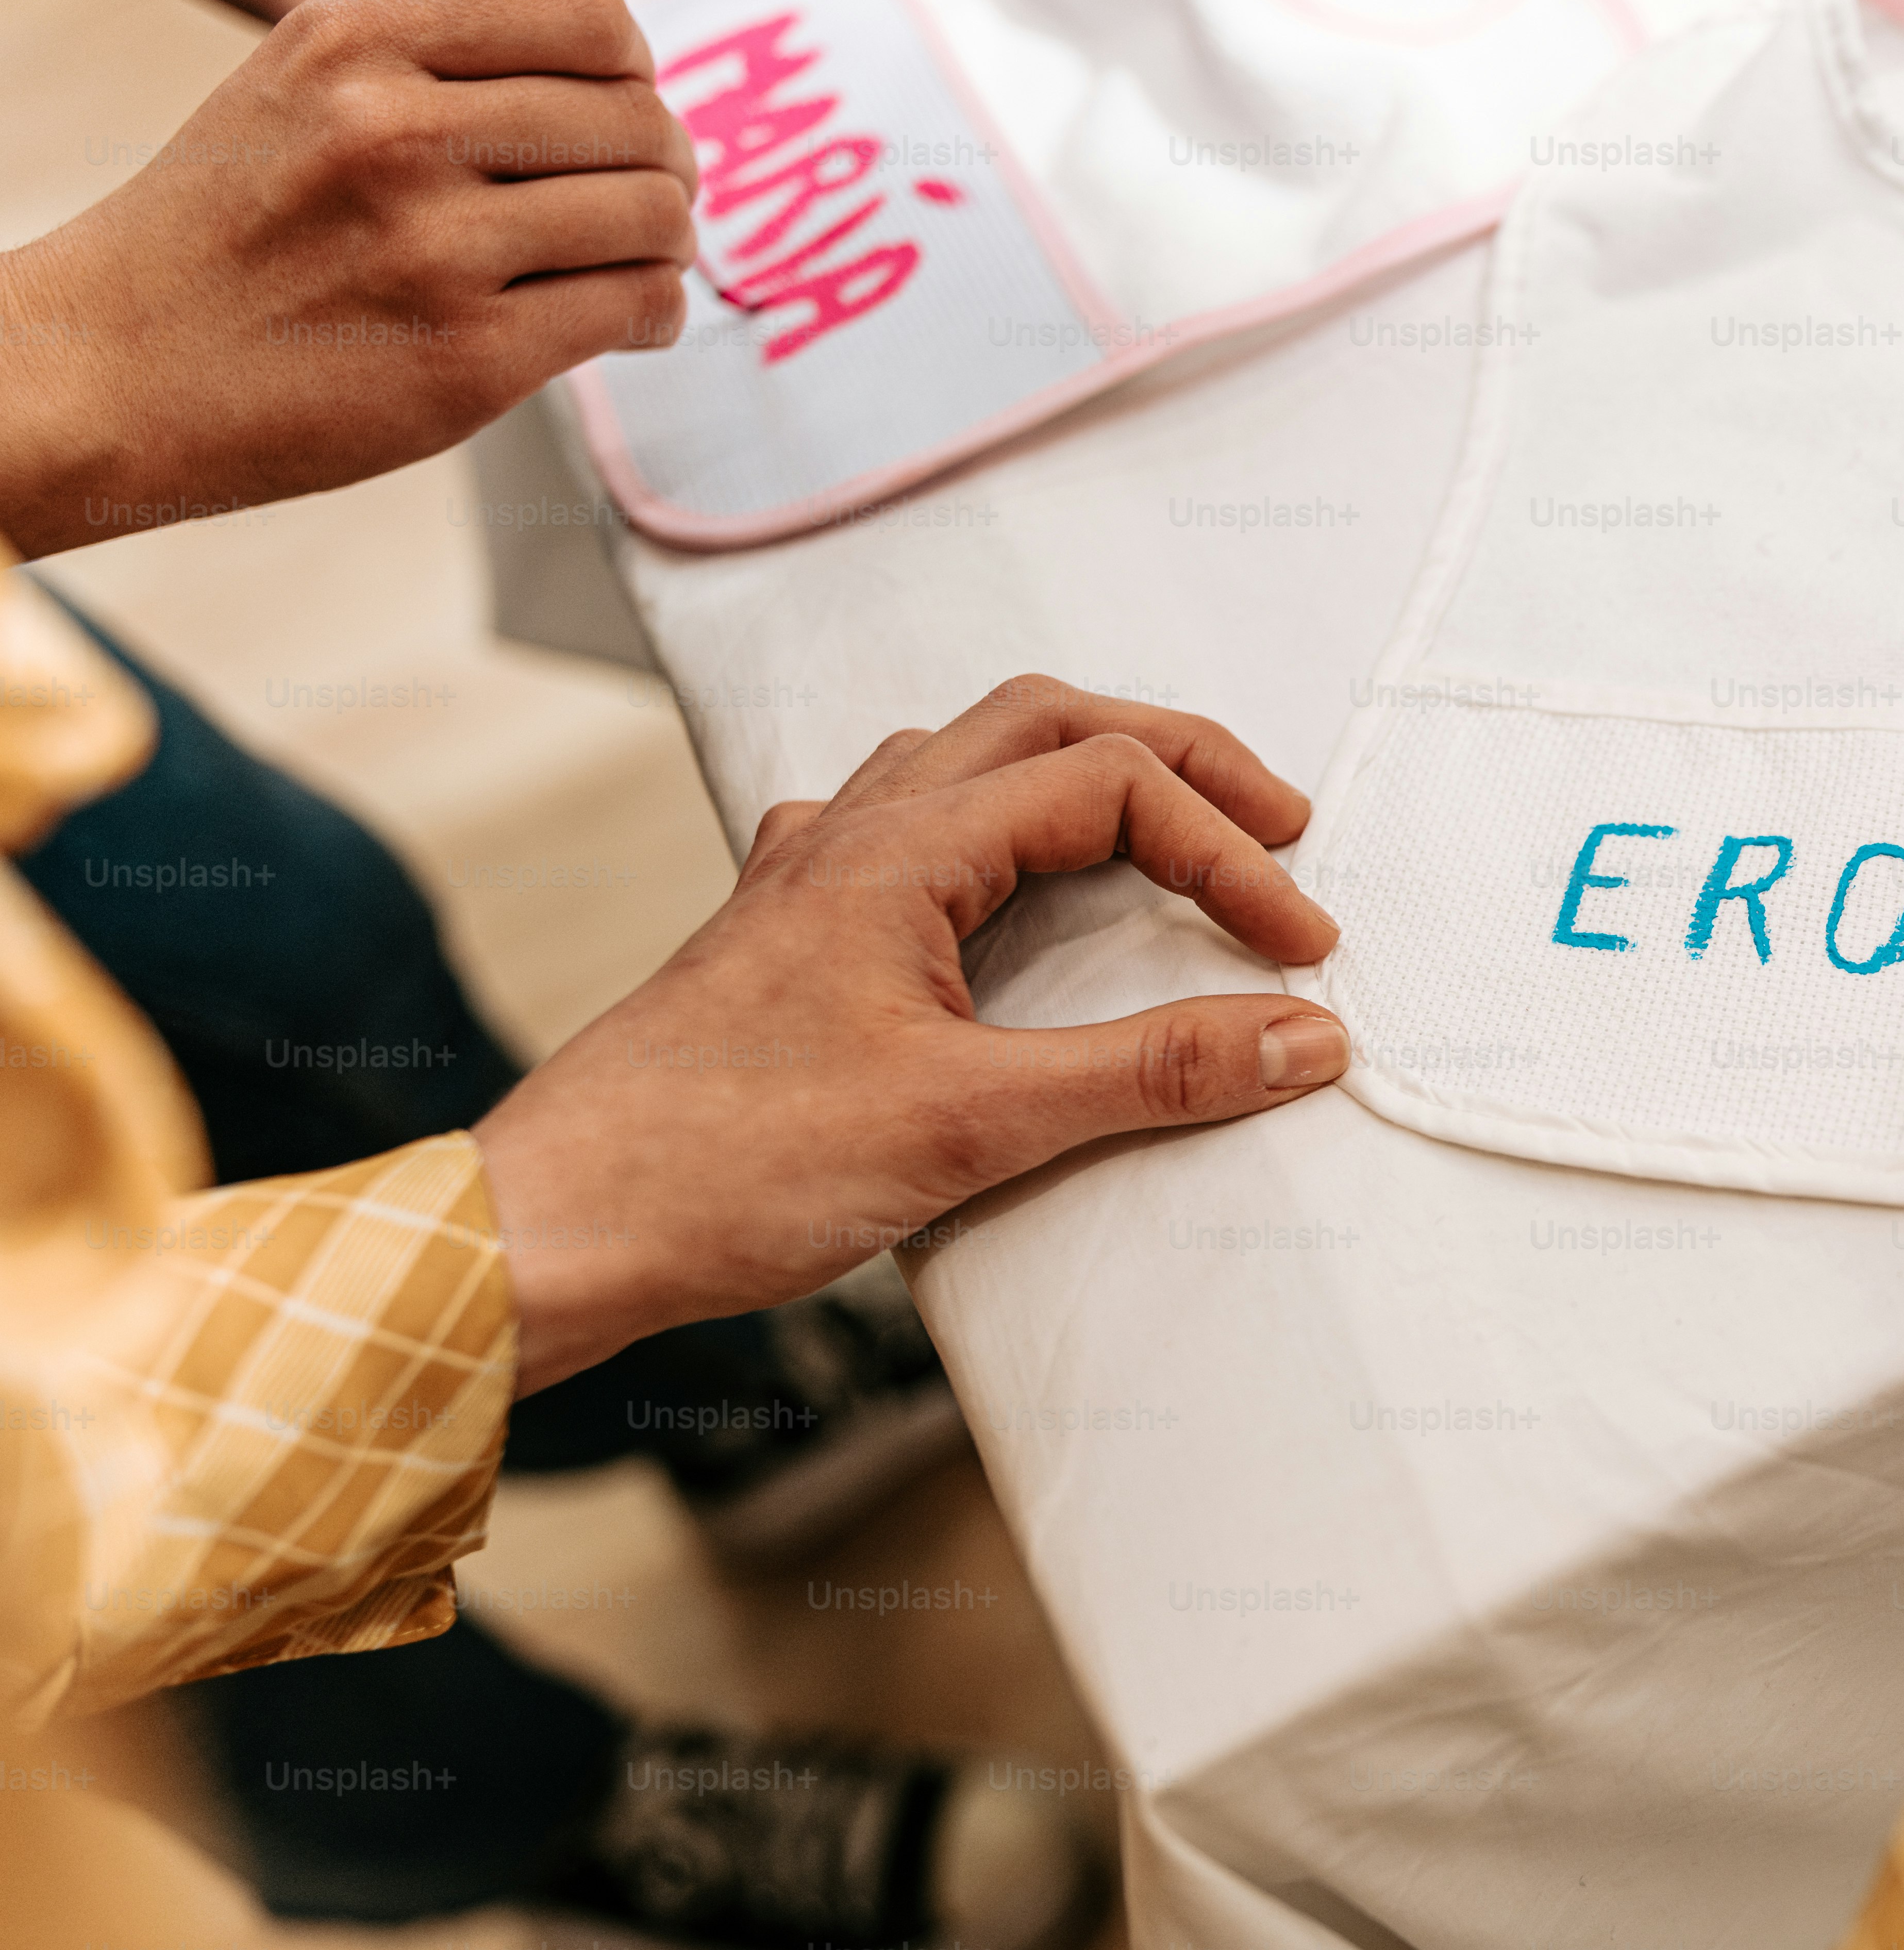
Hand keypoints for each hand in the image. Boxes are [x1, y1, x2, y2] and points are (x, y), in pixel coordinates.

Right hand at [0, 0, 692, 559]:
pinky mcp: (470, 357)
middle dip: (666, 163)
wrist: (119, 363)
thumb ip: (439, 58)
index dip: (634, 68)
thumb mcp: (306, 85)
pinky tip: (631, 319)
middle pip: (636, 120)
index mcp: (360, 41)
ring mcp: (435, 247)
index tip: (624, 106)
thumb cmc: (236, 227)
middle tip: (649, 197)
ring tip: (638, 261)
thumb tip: (615, 73)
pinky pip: (637, 306)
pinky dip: (657, 312)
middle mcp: (397, 130)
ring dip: (668, 243)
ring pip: (653, 214)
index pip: (588, 16)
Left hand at [473, 680, 1352, 1393]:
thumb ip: (1148, 1071)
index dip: (1227, 854)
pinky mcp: (787, 940)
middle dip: (1175, 758)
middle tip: (1275, 824)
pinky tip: (1000, 892)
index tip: (1299, 951)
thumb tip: (1302, 1035)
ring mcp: (810, 880)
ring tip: (1166, 834)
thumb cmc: (724, 1166)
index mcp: (898, 849)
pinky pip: (903, 833)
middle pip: (1044, 722)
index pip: (1109, 784)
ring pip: (968, 763)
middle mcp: (852, 835)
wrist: (556, 1227)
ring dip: (1081, 775)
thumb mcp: (972, 1124)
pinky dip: (990, 833)